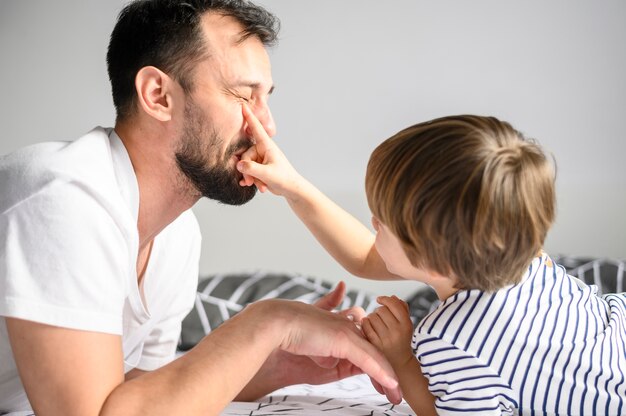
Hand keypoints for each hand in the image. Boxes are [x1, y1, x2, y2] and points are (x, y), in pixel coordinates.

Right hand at [236, 103, 304, 197]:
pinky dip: (250, 179)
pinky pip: (248, 170)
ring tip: (260, 185)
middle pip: (246, 155)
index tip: (243, 106)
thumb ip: (252, 169)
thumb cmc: (284, 179)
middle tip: (250, 181)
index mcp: (267, 146)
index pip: (256, 129)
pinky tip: (250, 185)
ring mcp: (261, 159)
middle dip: (247, 170)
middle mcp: (263, 150)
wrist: (291, 189)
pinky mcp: (259, 167)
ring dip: (250, 177)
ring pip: (246, 165)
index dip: (249, 117)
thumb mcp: (267, 174)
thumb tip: (238, 164)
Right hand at [240, 283, 401, 404]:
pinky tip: (391, 384)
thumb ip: (327, 354)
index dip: (376, 366)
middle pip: (375, 351)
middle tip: (395, 393)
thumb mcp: (314, 351)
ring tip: (396, 394)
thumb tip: (333, 360)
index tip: (384, 385)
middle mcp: (347, 326)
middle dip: (386, 373)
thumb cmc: (289, 340)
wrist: (274, 327)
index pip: (366, 347)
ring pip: (376, 356)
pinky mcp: (345, 338)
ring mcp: (348, 331)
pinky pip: (369, 359)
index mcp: (341, 327)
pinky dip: (381, 373)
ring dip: (388, 378)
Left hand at [361, 296, 414, 368]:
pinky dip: (365, 324)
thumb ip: (402, 309)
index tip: (380, 299)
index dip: (385, 299)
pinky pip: (366, 326)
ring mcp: (385, 339)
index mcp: (406, 324)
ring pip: (372, 317)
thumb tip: (393, 297)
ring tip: (376, 324)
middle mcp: (397, 331)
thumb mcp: (407, 325)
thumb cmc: (401, 341)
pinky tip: (368, 327)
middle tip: (380, 318)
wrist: (399, 364)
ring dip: (372, 317)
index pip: (394, 304)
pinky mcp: (375, 344)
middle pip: (381, 310)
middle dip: (379, 311)